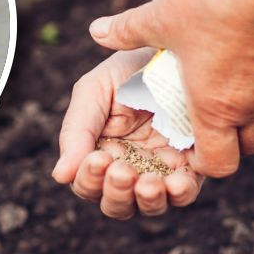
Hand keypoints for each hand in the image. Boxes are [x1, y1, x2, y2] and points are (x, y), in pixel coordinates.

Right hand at [51, 49, 203, 219]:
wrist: (173, 48)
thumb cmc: (128, 69)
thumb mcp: (93, 92)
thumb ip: (75, 133)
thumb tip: (60, 176)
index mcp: (100, 151)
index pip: (88, 184)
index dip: (89, 180)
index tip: (98, 158)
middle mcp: (130, 166)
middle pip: (117, 204)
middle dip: (116, 194)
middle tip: (121, 171)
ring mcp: (162, 168)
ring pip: (149, 206)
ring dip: (146, 200)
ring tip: (149, 183)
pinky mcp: (193, 164)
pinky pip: (185, 192)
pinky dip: (180, 193)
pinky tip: (176, 182)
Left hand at [88, 0, 253, 178]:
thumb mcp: (162, 14)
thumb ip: (128, 29)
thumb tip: (96, 31)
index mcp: (216, 106)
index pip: (218, 165)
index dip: (203, 161)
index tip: (189, 141)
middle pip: (249, 146)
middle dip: (230, 139)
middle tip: (208, 111)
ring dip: (251, 105)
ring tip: (229, 74)